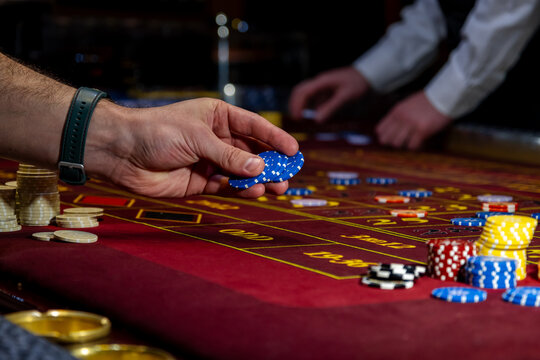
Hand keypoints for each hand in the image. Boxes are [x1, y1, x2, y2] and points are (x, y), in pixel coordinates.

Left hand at [86, 98, 298, 197]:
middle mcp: (217, 138)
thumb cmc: (159, 132)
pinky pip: (228, 186)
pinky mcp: (202, 182)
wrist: (123, 153)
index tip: (294, 150)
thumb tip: (260, 168)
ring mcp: (210, 161)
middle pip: (252, 152)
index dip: (275, 138)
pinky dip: (241, 189)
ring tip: (276, 187)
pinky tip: (253, 191)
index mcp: (218, 117)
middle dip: (271, 163)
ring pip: (242, 171)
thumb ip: (229, 156)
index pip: (253, 126)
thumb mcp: (198, 138)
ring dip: (259, 179)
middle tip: (288, 175)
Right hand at [289, 66, 369, 122]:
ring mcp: (322, 85)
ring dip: (302, 105)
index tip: (297, 118)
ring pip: (306, 94)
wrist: (369, 74)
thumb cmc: (359, 83)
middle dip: (295, 105)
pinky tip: (315, 115)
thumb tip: (317, 120)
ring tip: (303, 119)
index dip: (297, 105)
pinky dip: (311, 106)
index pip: (302, 92)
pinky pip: (314, 97)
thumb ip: (331, 107)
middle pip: (300, 91)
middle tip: (297, 119)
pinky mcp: (327, 89)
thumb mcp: (346, 96)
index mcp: (322, 82)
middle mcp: (319, 82)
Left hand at [376, 91, 451, 149]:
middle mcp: (401, 118)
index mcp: (396, 111)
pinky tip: (420, 142)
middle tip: (402, 140)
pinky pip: (412, 145)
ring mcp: (411, 125)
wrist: (444, 96)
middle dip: (393, 142)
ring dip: (403, 144)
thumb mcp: (407, 104)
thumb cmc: (426, 101)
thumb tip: (389, 128)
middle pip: (387, 139)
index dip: (384, 135)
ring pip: (397, 143)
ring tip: (411, 140)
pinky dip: (415, 146)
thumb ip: (397, 114)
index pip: (380, 129)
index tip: (391, 137)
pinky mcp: (422, 131)